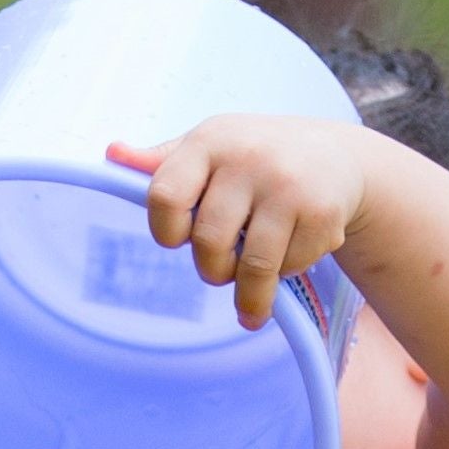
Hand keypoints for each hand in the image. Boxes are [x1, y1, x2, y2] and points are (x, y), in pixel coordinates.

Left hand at [108, 117, 375, 328]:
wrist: (336, 155)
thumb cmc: (255, 156)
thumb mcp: (209, 148)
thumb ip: (162, 162)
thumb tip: (111, 155)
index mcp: (209, 141)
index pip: (165, 197)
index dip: (167, 231)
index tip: (179, 239)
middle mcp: (248, 157)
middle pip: (208, 243)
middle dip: (212, 270)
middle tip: (222, 268)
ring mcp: (287, 185)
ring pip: (252, 267)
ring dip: (249, 296)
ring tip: (252, 307)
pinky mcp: (321, 213)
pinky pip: (289, 267)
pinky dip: (286, 276)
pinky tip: (292, 255)